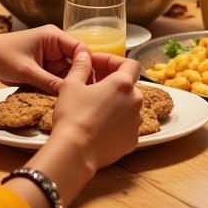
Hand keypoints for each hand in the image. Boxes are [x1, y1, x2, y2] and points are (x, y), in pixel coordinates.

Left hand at [0, 25, 85, 93]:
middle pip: (76, 63)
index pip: (80, 49)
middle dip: (76, 78)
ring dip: (66, 85)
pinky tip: (58, 98)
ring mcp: (51, 57)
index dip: (86, 65)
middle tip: (80, 96)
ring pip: (67, 74)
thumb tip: (70, 93)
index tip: (88, 84)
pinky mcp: (45, 68)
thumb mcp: (27, 71)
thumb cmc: (1, 56)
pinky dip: (56, 88)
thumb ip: (50, 81)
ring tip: (69, 99)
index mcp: (54, 36)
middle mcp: (56, 45)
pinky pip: (57, 79)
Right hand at [51, 50, 142, 170]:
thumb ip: (81, 66)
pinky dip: (116, 122)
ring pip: (128, 106)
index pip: (129, 63)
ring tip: (94, 106)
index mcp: (123, 84)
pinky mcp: (132, 140)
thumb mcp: (71, 85)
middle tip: (91, 83)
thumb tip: (84, 54)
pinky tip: (99, 125)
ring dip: (115, 102)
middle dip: (111, 82)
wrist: (75, 152)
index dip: (112, 61)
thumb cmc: (73, 116)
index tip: (95, 64)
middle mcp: (136, 101)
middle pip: (128, 85)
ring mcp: (136, 122)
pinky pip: (126, 125)